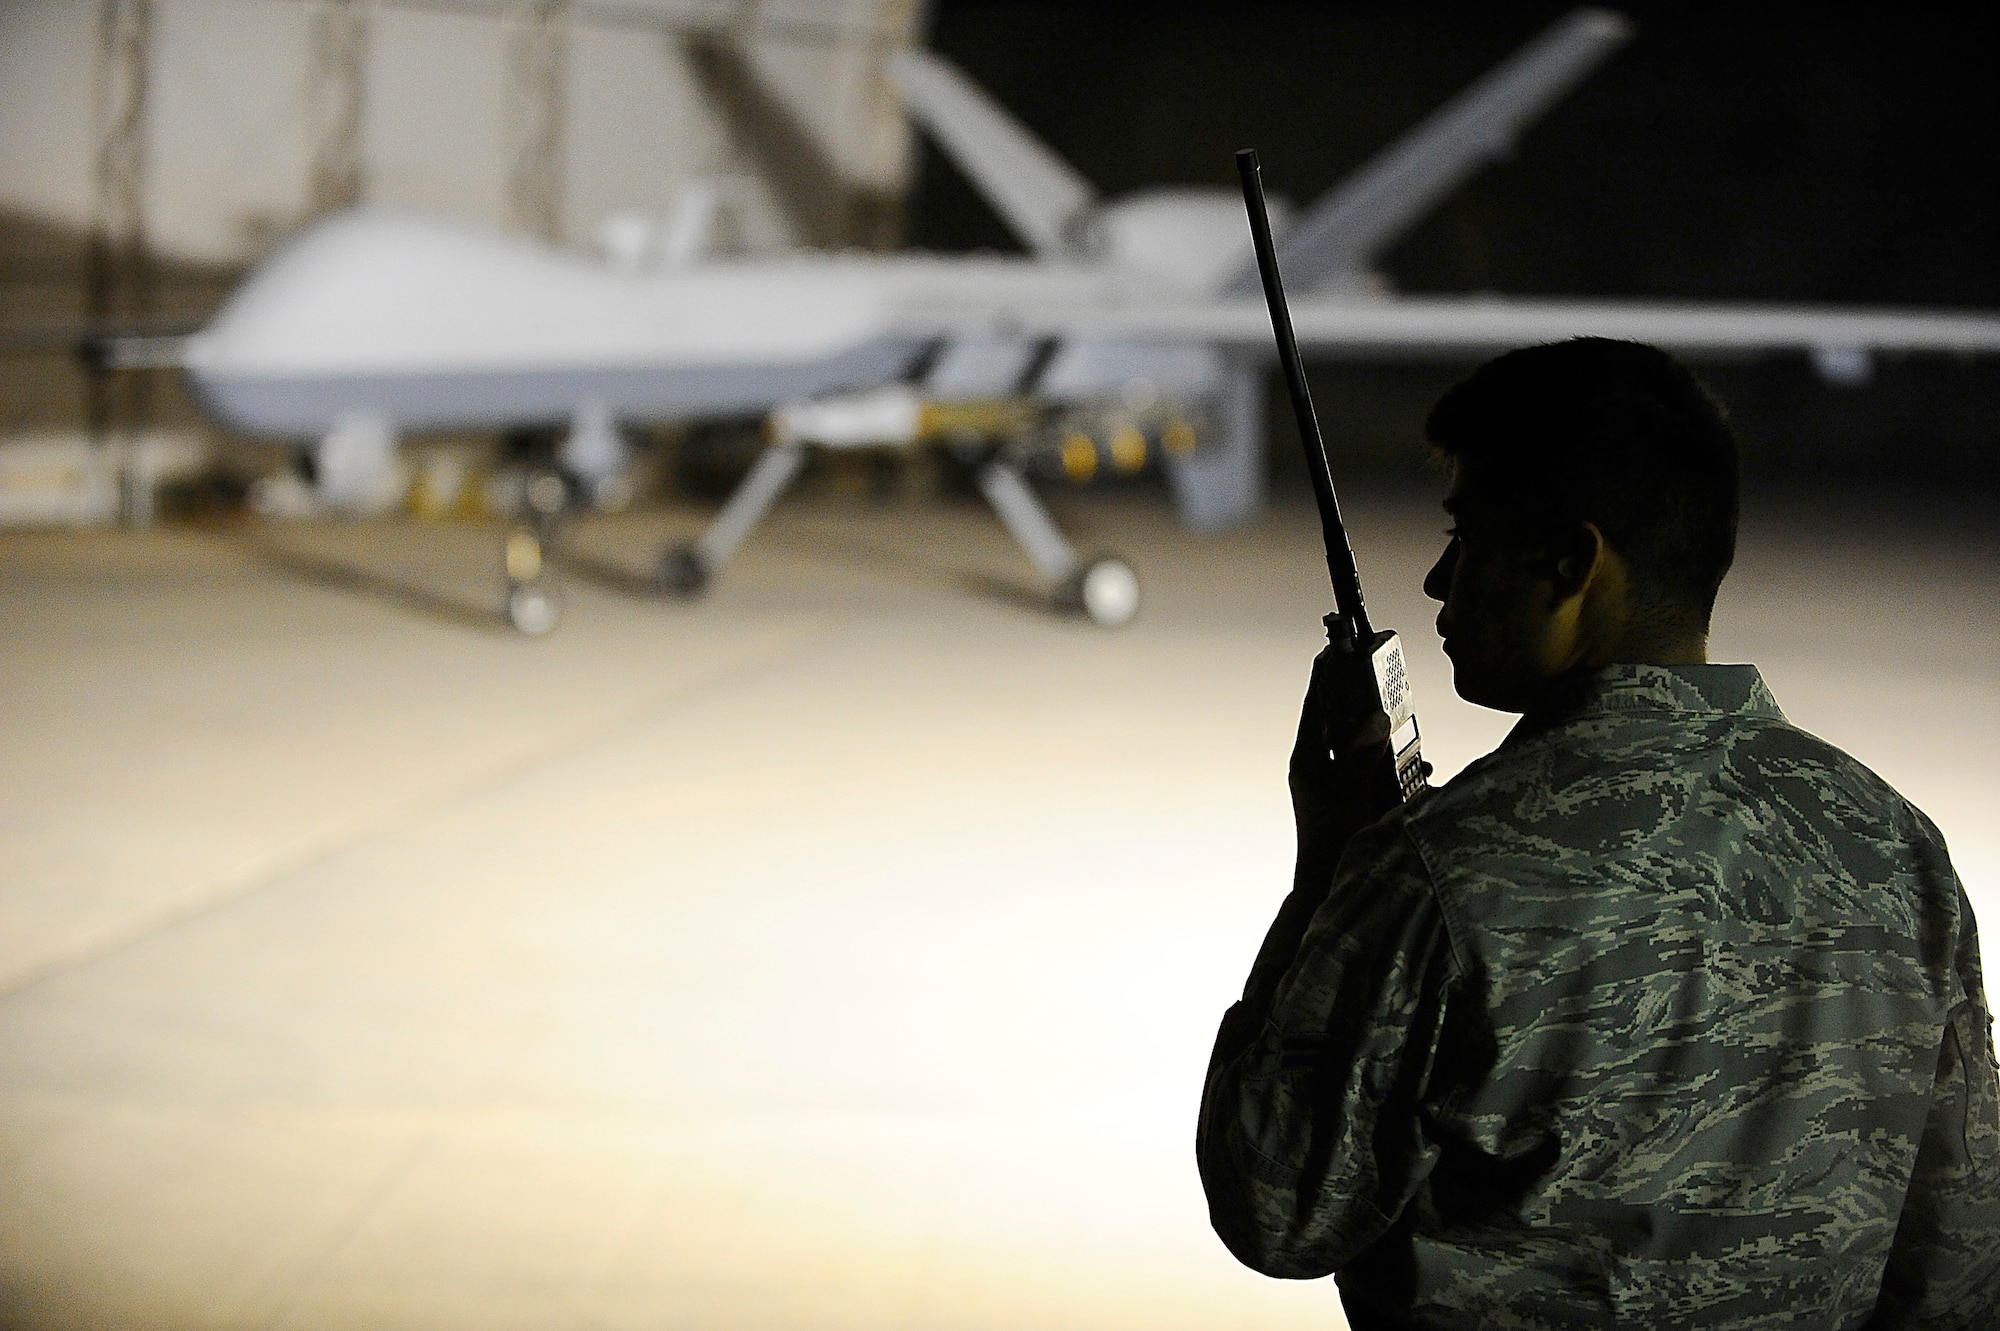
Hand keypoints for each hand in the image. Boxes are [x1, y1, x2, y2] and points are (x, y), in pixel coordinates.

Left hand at [1289, 642, 1394, 880]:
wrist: (1327, 883)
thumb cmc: (1332, 838)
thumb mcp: (1350, 789)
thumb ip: (1363, 752)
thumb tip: (1376, 716)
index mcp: (1308, 758)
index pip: (1316, 706)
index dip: (1325, 677)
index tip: (1333, 651)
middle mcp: (1320, 766)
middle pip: (1343, 723)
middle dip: (1365, 707)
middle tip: (1384, 685)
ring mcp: (1336, 782)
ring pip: (1362, 746)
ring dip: (1385, 739)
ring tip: (1407, 729)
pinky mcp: (1353, 796)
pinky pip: (1374, 771)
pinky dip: (1394, 767)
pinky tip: (1418, 767)